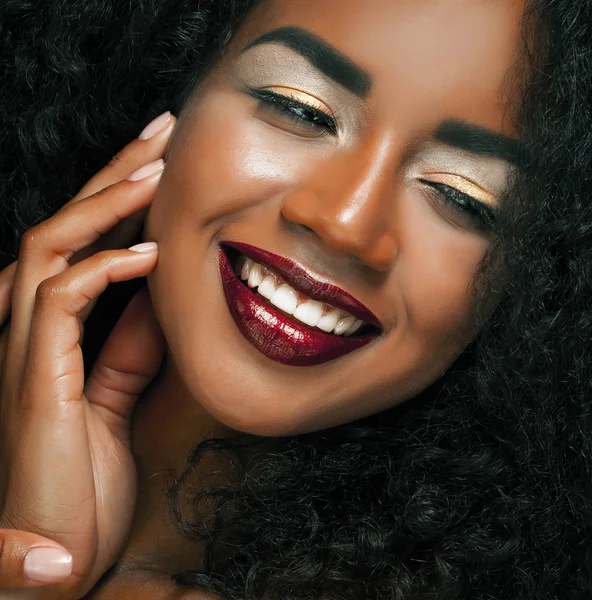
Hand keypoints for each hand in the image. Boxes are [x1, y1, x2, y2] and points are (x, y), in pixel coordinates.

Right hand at [0, 112, 174, 598]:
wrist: (57, 559)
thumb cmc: (83, 482)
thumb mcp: (116, 399)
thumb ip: (128, 348)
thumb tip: (158, 297)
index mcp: (48, 335)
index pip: (80, 244)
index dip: (117, 197)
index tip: (160, 162)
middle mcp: (26, 331)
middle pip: (62, 226)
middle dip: (110, 173)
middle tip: (159, 130)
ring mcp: (23, 353)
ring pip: (49, 247)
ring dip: (104, 203)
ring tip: (155, 168)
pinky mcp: (34, 382)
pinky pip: (61, 302)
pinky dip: (105, 269)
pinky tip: (150, 254)